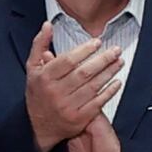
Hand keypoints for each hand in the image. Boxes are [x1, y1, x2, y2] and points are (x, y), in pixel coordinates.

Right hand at [25, 29, 130, 151]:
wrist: (38, 125)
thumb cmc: (38, 93)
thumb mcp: (32, 68)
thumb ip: (39, 45)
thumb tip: (48, 25)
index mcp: (45, 78)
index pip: (68, 61)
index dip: (84, 50)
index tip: (97, 42)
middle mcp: (56, 92)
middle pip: (83, 73)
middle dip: (102, 60)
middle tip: (115, 50)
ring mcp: (68, 107)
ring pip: (93, 87)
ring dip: (109, 73)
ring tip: (119, 61)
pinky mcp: (79, 119)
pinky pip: (97, 103)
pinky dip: (109, 92)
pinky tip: (117, 82)